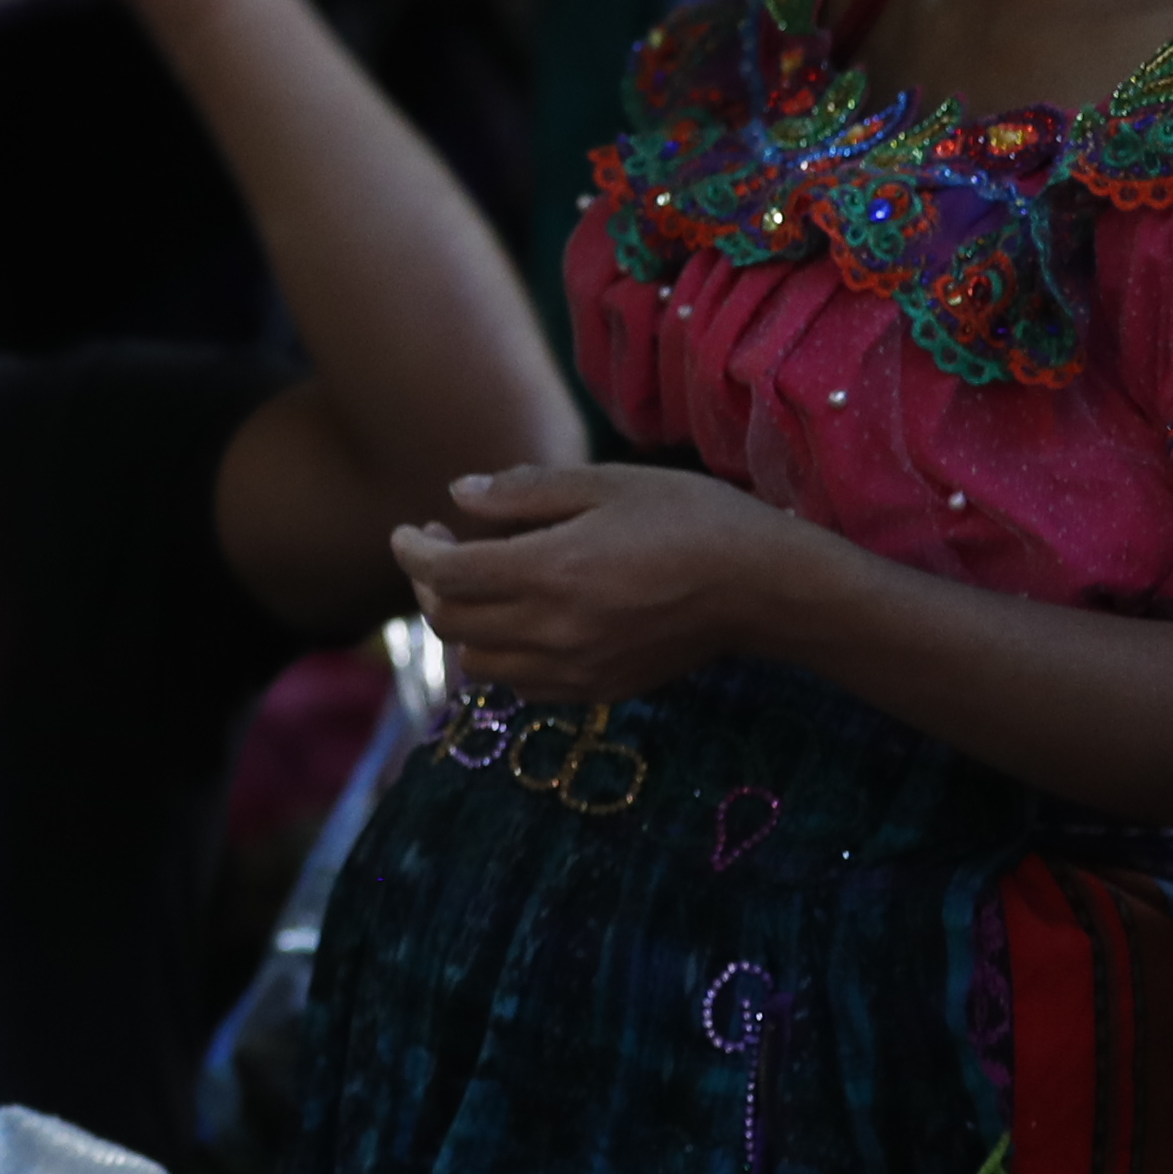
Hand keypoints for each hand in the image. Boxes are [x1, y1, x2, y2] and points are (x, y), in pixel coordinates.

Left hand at [387, 464, 821, 702]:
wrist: (763, 587)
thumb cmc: (691, 518)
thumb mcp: (607, 484)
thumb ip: (525, 493)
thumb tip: (457, 496)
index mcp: (550, 571)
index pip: (445, 575)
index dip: (413, 552)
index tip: (408, 532)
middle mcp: (554, 630)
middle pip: (452, 622)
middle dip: (429, 586)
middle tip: (440, 549)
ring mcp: (576, 668)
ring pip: (478, 664)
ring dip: (460, 626)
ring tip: (474, 588)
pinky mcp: (599, 689)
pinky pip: (521, 687)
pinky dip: (499, 659)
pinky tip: (515, 624)